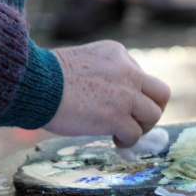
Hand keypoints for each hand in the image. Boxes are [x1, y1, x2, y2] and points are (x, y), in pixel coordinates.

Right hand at [44, 40, 169, 146]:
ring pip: (153, 115)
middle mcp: (128, 72)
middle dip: (152, 110)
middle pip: (162, 94)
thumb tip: (117, 102)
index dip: (136, 96)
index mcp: (119, 54)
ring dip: (141, 128)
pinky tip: (115, 140)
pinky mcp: (117, 117)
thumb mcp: (86, 63)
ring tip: (123, 133)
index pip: (143, 78)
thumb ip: (107, 75)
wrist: (34, 83)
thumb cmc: (49, 77)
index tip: (122, 106)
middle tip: (138, 121)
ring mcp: (125, 95)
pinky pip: (135, 134)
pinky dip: (127, 141)